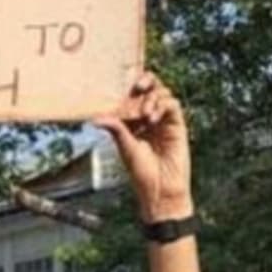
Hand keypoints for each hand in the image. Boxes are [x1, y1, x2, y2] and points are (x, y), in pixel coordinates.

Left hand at [95, 73, 192, 224]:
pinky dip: (162, 105)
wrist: (161, 191)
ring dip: (151, 97)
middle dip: (143, 81)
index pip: (132, 96)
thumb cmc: (142, 174)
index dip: (128, 87)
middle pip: (150, 88)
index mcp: (134, 122)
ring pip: (162, 92)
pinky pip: (173, 104)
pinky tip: (152, 119)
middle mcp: (149, 118)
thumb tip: (94, 119)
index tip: (120, 86)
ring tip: (144, 114)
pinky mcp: (177, 125)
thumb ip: (116, 130)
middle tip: (136, 86)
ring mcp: (164, 120)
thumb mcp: (126, 148)